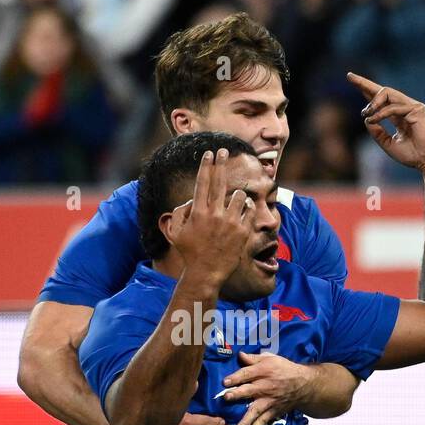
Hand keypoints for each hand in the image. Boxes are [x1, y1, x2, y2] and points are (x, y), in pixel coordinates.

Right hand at [170, 149, 254, 288]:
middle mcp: (214, 214)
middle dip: (221, 163)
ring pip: (238, 196)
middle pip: (220, 182)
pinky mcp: (242, 231)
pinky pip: (249, 211)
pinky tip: (242, 211)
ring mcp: (230, 223)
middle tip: (224, 151)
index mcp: (197, 213)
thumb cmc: (189, 253)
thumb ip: (178, 214)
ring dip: (236, 195)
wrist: (206, 273)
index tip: (208, 154)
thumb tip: (190, 200)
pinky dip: (246, 208)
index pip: (202, 182)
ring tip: (232, 202)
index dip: (206, 165)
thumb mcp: (175, 233)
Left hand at [220, 351, 310, 424]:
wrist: (303, 385)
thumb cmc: (284, 369)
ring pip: (255, 410)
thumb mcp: (271, 358)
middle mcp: (265, 387)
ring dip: (246, 419)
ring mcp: (269, 401)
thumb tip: (239, 355)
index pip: (247, 374)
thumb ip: (254, 358)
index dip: (235, 378)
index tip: (224, 382)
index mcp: (263, 371)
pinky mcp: (273, 411)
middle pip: (249, 391)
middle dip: (237, 394)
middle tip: (226, 398)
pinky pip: (264, 420)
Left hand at [347, 74, 424, 169]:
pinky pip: (394, 107)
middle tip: (349, 76)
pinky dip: (381, 113)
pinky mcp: (417, 110)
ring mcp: (412, 107)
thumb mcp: (389, 144)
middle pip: (383, 90)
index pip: (381, 100)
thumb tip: (366, 120)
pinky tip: (373, 119)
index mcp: (399, 116)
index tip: (352, 81)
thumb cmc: (414, 156)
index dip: (366, 91)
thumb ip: (377, 133)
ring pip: (388, 93)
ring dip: (373, 102)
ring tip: (365, 113)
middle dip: (365, 83)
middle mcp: (405, 108)